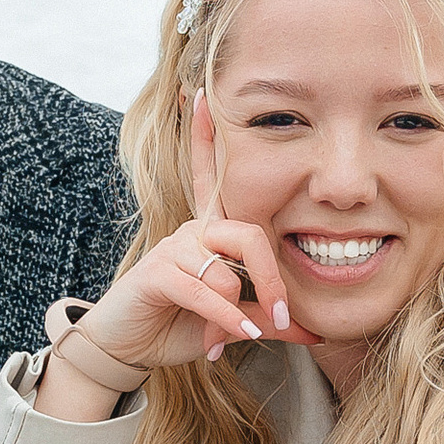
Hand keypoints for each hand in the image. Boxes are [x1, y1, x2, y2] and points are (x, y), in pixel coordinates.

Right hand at [33, 97, 304, 418]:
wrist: (129, 349)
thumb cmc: (179, 326)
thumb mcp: (235, 322)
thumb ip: (269, 319)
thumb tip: (314, 332)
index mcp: (208, 234)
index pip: (211, 177)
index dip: (206, 137)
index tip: (201, 94)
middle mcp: (192, 232)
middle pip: (250, 233)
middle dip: (273, 278)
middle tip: (283, 314)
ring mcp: (173, 248)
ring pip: (228, 270)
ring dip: (240, 310)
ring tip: (240, 334)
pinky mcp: (157, 273)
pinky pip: (205, 290)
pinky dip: (224, 319)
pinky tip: (226, 340)